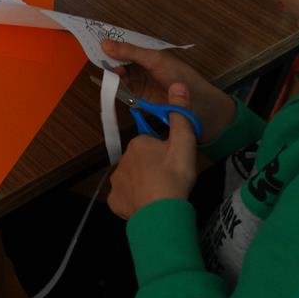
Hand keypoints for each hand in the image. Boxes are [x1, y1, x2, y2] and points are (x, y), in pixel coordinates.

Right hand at [102, 40, 235, 142]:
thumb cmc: (180, 77)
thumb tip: (104, 43)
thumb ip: (131, 52)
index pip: (125, 48)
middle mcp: (143, 69)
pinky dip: (116, 91)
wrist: (199, 107)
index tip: (96, 45)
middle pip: (120, 64)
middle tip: (101, 64)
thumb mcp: (155, 60)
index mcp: (148, 55)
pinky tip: (111, 88)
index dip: (112, 46)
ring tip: (109, 77)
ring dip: (113, 78)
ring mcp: (141, 85)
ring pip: (119, 79)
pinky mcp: (139, 101)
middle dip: (110, 63)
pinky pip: (123, 94)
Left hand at [107, 84, 198, 218]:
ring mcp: (116, 181)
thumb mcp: (183, 144)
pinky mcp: (114, 200)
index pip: (150, 143)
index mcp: (138, 143)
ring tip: (160, 194)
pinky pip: (125, 197)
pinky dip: (134, 200)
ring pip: (132, 178)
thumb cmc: (173, 177)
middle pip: (140, 160)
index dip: (163, 152)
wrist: (162, 214)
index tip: (172, 164)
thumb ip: (181, 115)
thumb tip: (177, 84)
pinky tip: (146, 204)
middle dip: (152, 166)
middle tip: (168, 179)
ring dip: (143, 183)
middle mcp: (122, 159)